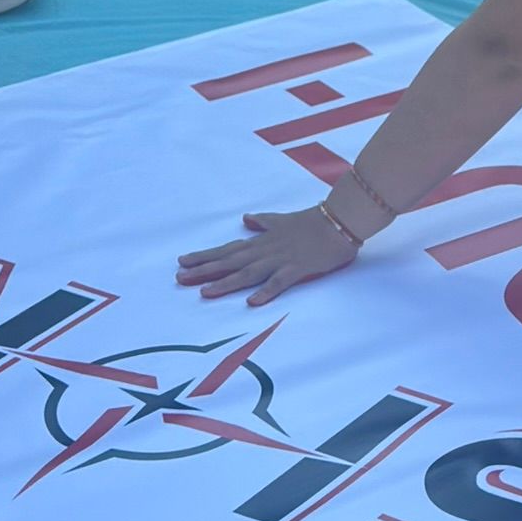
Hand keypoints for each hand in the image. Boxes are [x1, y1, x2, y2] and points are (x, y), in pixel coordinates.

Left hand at [176, 206, 357, 306]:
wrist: (341, 219)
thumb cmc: (314, 220)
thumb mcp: (283, 219)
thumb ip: (264, 222)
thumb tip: (247, 218)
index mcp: (262, 240)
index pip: (229, 249)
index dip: (206, 256)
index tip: (182, 262)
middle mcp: (266, 250)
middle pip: (231, 261)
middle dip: (205, 269)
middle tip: (180, 277)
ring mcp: (281, 259)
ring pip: (249, 272)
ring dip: (227, 282)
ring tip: (205, 291)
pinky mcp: (298, 269)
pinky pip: (280, 282)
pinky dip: (266, 291)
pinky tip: (252, 302)